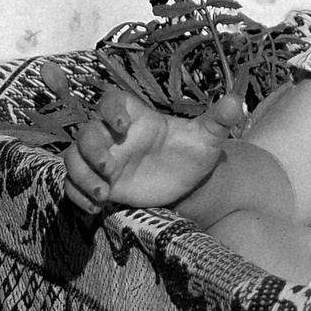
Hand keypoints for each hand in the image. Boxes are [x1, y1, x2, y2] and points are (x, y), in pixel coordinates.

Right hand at [64, 83, 227, 209]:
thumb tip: (238, 102)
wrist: (186, 183)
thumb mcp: (207, 138)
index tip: (122, 126)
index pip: (111, 101)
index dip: (110, 109)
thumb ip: (218, 120)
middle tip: (108, 167)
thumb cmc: (192, 153)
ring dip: (80, 174)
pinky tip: (96, 209)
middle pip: (85, 131)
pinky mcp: (100, 184)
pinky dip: (77, 194)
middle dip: (90, 148)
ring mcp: (104, 162)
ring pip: (72, 157)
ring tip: (102, 195)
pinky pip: (73, 185)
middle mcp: (114, 137)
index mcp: (136, 118)